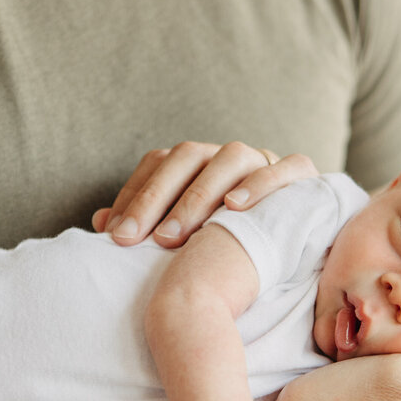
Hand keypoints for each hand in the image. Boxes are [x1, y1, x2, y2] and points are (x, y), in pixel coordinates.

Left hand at [92, 141, 318, 247]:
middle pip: (188, 157)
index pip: (158, 164)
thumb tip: (99, 222)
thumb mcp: (181, 238)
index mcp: (197, 162)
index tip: (114, 235)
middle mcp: (227, 154)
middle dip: (158, 199)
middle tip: (136, 241)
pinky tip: (236, 207)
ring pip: (232, 158)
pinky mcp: (301, 173)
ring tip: (175, 237)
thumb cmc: (225, 245)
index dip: (134, 196)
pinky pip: (286, 166)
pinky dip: (262, 182)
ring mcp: (264, 159)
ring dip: (200, 194)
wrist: (295, 240)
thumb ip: (143, 226)